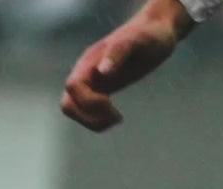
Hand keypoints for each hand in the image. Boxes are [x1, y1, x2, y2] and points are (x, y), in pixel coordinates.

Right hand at [61, 0, 194, 132]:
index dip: (89, 102)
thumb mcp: (138, 41)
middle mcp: (86, 72)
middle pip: (68, 104)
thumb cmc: (148, 36)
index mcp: (90, 61)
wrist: (155, 33)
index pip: (73, 87)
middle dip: (89, 117)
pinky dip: (98, 121)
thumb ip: (119, 52)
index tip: (112, 103)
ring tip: (118, 118)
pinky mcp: (99, 90)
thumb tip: (102, 72)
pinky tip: (118, 117)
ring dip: (93, 123)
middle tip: (116, 116)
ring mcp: (91, 82)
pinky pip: (86, 112)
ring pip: (74, 110)